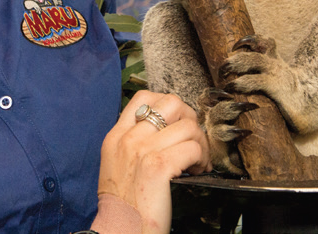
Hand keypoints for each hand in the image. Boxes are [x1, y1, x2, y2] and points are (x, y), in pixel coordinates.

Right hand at [97, 91, 210, 233]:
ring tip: (197, 162)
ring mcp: (141, 151)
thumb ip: (134, 143)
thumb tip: (164, 129)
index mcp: (116, 136)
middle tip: (193, 142)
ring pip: (188, 126)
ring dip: (201, 144)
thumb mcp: (118, 166)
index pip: (144, 97)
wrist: (120, 232)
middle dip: (190, 120)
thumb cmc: (125, 206)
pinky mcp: (157, 167)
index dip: (169, 106)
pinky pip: (192, 148)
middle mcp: (127, 139)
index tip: (177, 126)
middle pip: (171, 103)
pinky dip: (201, 159)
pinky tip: (197, 172)